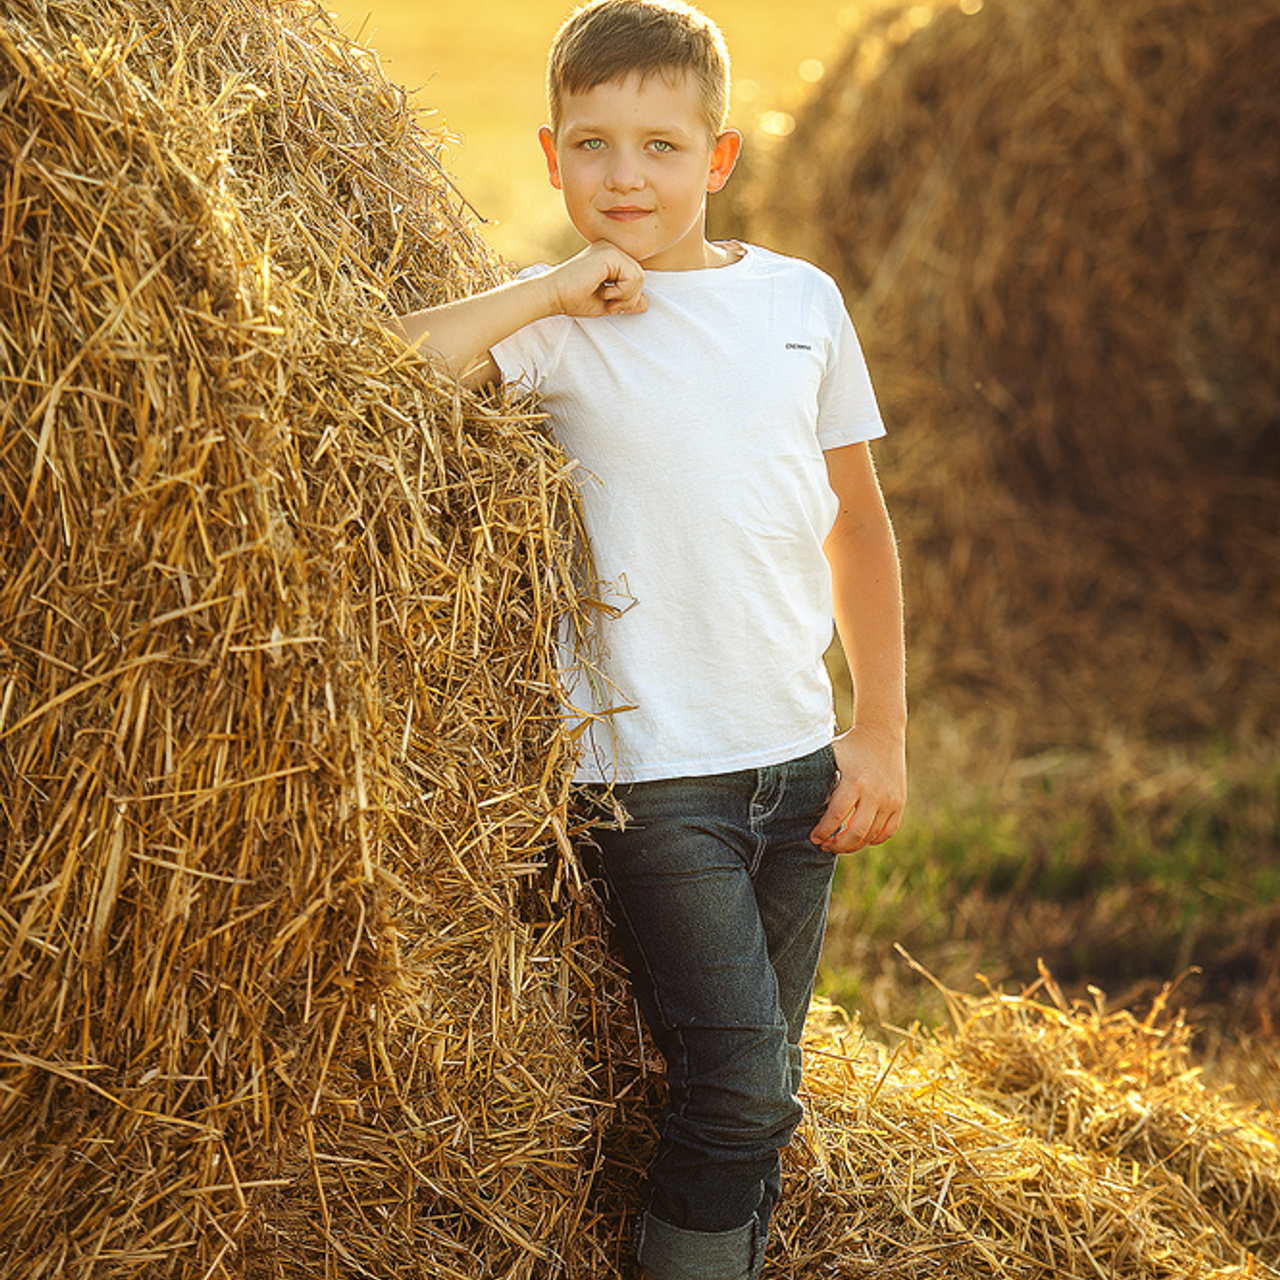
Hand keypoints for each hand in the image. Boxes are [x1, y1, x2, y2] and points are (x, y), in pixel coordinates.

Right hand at [547, 240, 648, 317]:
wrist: (552, 295)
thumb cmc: (573, 299)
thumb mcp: (605, 303)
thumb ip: (626, 301)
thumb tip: (647, 304)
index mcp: (609, 256)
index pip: (635, 277)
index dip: (629, 297)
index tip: (610, 305)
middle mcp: (610, 248)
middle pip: (641, 276)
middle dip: (630, 298)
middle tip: (611, 306)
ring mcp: (610, 249)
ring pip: (640, 276)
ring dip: (627, 296)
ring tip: (606, 298)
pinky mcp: (609, 255)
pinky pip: (633, 276)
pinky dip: (623, 291)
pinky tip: (604, 292)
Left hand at [809, 725, 905, 853]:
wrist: (882, 732)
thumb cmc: (850, 745)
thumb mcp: (831, 754)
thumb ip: (815, 773)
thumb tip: (790, 792)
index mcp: (854, 781)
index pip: (836, 816)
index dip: (823, 831)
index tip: (813, 838)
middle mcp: (875, 792)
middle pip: (856, 832)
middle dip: (838, 845)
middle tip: (825, 846)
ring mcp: (890, 799)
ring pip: (872, 836)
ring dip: (853, 845)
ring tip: (839, 844)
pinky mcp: (899, 802)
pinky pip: (888, 831)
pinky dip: (873, 839)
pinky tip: (859, 838)